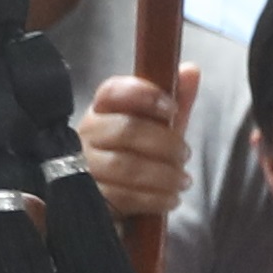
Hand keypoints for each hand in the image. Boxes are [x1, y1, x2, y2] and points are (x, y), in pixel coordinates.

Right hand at [75, 72, 186, 227]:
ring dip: (164, 174)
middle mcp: (85, 136)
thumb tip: (191, 70)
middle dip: (164, 143)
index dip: (142, 95)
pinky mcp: (89, 201)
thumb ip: (175, 100)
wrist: (113, 203)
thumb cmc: (138, 158)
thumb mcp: (159, 128)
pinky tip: (171, 198)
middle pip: (126, 130)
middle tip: (185, 154)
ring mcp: (81, 169)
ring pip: (126, 166)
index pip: (112, 91)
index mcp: (101, 112)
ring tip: (183, 181)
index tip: (172, 107)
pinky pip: (124, 196)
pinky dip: (155, 198)